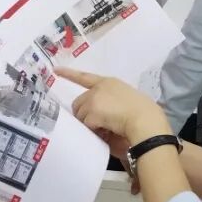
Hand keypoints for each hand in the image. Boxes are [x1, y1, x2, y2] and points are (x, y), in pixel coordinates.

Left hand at [57, 68, 172, 145]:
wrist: (145, 119)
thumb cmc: (143, 111)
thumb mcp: (126, 99)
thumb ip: (111, 101)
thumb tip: (102, 115)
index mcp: (109, 82)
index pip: (84, 77)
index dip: (69, 74)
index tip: (56, 70)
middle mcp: (99, 88)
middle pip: (79, 102)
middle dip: (84, 115)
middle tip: (98, 124)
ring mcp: (94, 99)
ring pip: (80, 115)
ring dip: (89, 124)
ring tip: (105, 128)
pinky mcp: (92, 111)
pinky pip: (86, 125)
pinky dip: (94, 131)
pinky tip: (106, 131)